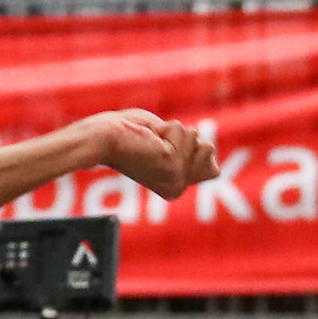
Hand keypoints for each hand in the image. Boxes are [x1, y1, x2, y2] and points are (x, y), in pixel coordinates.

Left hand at [87, 108, 216, 198]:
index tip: (157, 147)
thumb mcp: (165, 139)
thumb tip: (216, 172)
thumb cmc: (126, 133)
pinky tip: (149, 142)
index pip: (208, 156)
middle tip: (152, 145)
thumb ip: (191, 154)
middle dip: (181, 137)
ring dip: (172, 134)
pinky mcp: (172, 168)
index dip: (185, 141)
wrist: (102, 138)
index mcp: (173, 184)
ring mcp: (176, 180)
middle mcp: (177, 187)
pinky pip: (186, 134)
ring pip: (197, 139)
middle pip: (208, 149)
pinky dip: (168, 131)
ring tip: (149, 143)